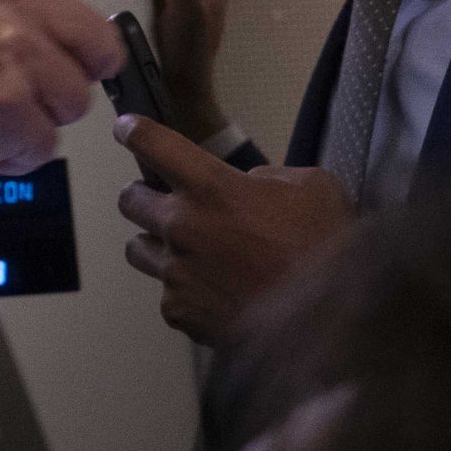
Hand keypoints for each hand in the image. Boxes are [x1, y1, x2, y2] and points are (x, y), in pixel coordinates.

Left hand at [115, 115, 354, 344]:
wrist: (323, 319)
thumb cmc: (323, 249)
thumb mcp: (311, 187)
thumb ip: (270, 178)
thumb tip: (249, 186)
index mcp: (211, 187)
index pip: (152, 144)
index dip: (134, 132)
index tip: (127, 130)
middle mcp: (182, 226)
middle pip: (128, 200)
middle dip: (143, 196)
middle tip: (163, 201)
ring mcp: (175, 272)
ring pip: (138, 248)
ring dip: (156, 244)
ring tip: (186, 251)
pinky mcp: (178, 311)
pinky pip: (167, 294)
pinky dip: (184, 291)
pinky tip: (214, 293)